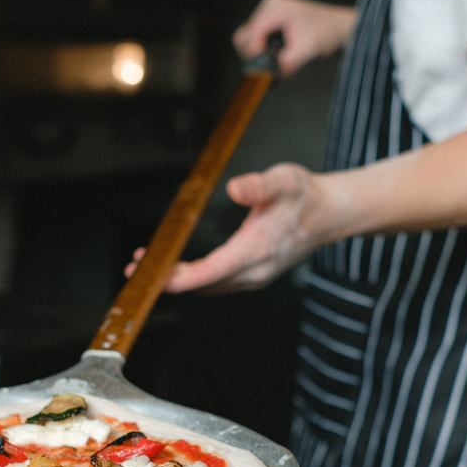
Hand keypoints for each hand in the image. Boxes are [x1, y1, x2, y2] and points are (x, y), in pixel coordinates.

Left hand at [126, 163, 331, 293]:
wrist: (331, 214)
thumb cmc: (306, 196)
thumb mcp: (284, 180)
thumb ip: (259, 185)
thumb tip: (235, 189)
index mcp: (257, 249)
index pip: (212, 271)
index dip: (180, 277)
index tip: (154, 276)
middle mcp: (255, 270)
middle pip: (204, 283)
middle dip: (169, 278)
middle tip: (135, 267)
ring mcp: (254, 277)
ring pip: (209, 286)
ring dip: (179, 280)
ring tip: (148, 266)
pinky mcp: (253, 276)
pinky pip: (217, 283)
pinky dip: (194, 278)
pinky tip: (176, 268)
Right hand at [232, 0, 355, 77]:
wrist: (336, 28)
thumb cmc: (326, 33)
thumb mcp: (307, 51)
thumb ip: (286, 64)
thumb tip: (269, 79)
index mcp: (278, 7)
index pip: (253, 33)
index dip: (255, 54)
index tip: (264, 70)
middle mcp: (269, 6)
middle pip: (244, 36)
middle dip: (255, 55)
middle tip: (273, 65)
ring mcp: (267, 12)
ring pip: (246, 39)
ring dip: (258, 54)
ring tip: (278, 58)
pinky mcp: (268, 21)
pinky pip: (253, 39)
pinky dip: (261, 51)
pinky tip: (277, 53)